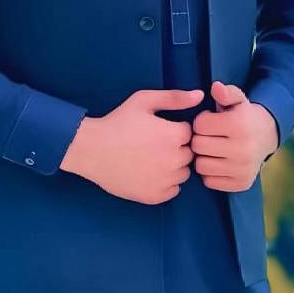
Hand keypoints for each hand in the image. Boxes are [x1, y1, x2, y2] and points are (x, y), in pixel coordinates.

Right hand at [60, 88, 201, 204]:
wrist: (93, 150)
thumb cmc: (118, 122)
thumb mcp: (144, 101)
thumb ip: (174, 98)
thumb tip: (200, 95)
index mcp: (174, 136)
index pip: (189, 132)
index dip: (174, 129)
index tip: (158, 129)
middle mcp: (174, 160)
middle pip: (188, 153)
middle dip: (175, 148)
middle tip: (153, 144)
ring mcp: (166, 181)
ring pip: (182, 173)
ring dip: (173, 166)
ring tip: (151, 158)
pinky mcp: (156, 196)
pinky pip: (173, 190)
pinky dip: (165, 183)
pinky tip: (149, 172)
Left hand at [190, 81, 278, 192]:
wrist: (267, 136)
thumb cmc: (244, 115)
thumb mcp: (238, 98)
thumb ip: (226, 92)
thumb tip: (215, 87)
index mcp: (239, 125)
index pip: (199, 125)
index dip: (201, 121)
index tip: (210, 121)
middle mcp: (243, 149)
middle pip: (198, 146)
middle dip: (200, 138)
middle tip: (209, 136)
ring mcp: (243, 169)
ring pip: (201, 166)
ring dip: (202, 156)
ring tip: (212, 148)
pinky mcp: (242, 183)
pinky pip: (209, 181)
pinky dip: (210, 172)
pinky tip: (218, 162)